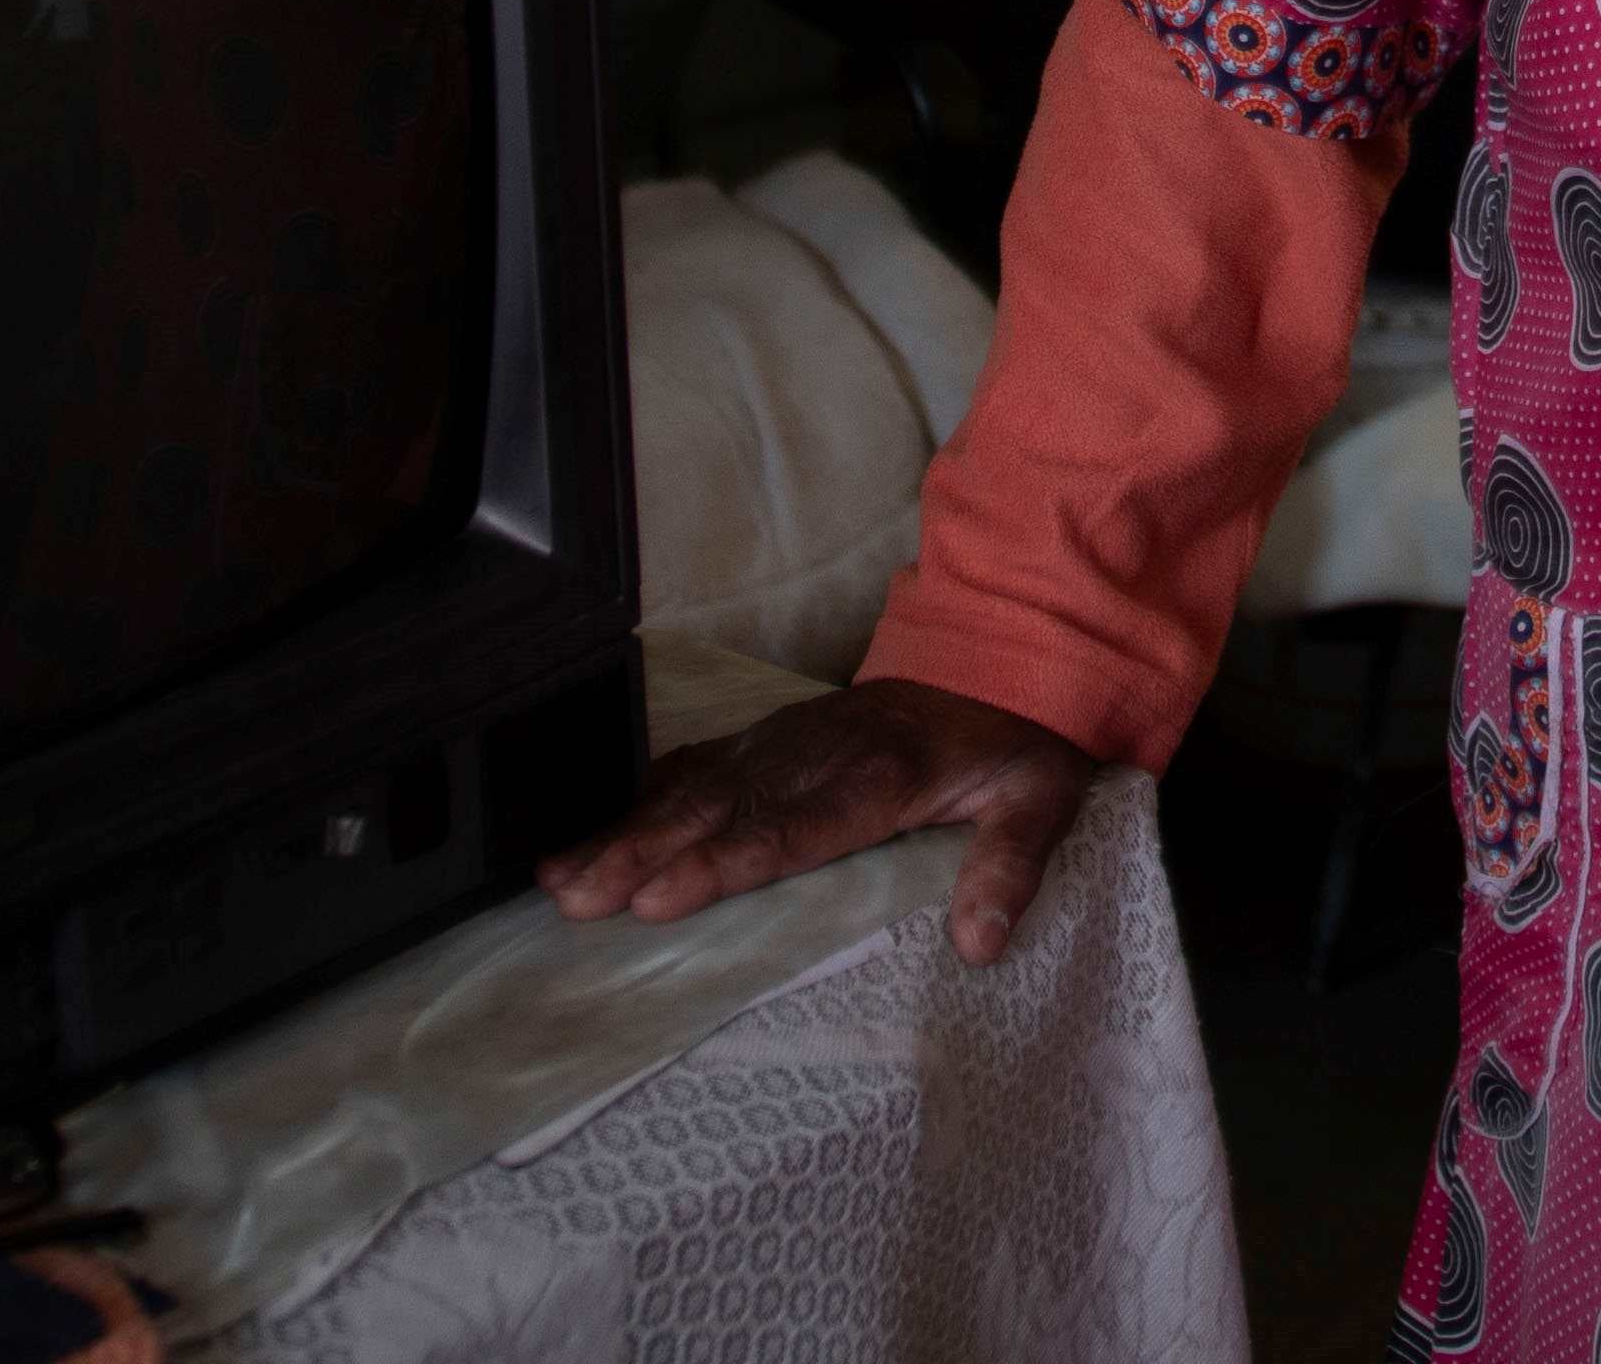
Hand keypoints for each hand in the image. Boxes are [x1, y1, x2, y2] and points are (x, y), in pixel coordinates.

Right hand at [536, 677, 1098, 964]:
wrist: (1000, 658)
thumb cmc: (1013, 745)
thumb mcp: (1041, 799)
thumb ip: (1011, 866)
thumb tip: (981, 943)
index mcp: (880, 775)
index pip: (791, 828)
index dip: (724, 862)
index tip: (661, 896)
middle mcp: (815, 754)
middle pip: (720, 809)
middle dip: (643, 852)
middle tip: (579, 899)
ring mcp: (783, 740)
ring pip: (692, 786)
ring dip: (623, 831)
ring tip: (560, 879)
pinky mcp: (768, 737)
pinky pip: (694, 764)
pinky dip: (638, 798)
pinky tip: (591, 835)